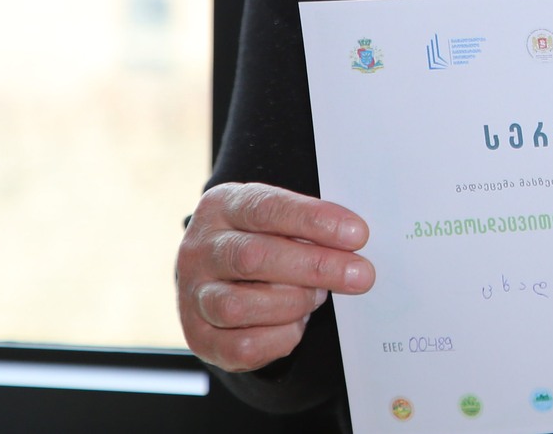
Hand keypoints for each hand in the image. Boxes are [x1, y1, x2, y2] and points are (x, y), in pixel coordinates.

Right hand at [176, 182, 375, 371]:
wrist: (216, 279)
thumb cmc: (261, 240)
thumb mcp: (276, 218)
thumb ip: (306, 226)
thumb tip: (354, 241)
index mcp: (221, 207)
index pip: (266, 208)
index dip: (314, 221)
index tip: (357, 235)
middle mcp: (199, 250)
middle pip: (253, 258)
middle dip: (316, 267)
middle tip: (359, 274)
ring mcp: (193, 296)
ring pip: (240, 306)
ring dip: (293, 303)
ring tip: (317, 297)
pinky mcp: (199, 337)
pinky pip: (242, 346)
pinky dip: (279, 337)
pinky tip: (296, 324)